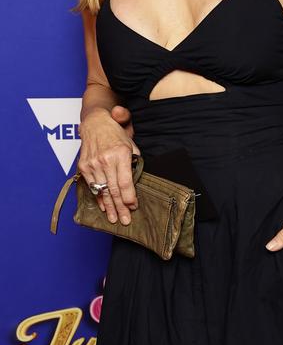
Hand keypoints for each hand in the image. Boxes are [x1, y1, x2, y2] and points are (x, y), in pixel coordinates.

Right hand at [78, 106, 138, 225]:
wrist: (95, 123)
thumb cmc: (116, 134)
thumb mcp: (131, 143)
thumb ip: (135, 161)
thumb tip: (137, 181)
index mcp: (120, 153)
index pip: (125, 182)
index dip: (129, 197)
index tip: (133, 207)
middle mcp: (105, 159)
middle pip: (114, 189)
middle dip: (120, 207)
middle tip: (125, 221)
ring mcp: (93, 163)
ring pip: (102, 190)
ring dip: (109, 207)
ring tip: (114, 219)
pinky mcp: (83, 166)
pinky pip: (92, 186)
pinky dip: (98, 198)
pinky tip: (104, 207)